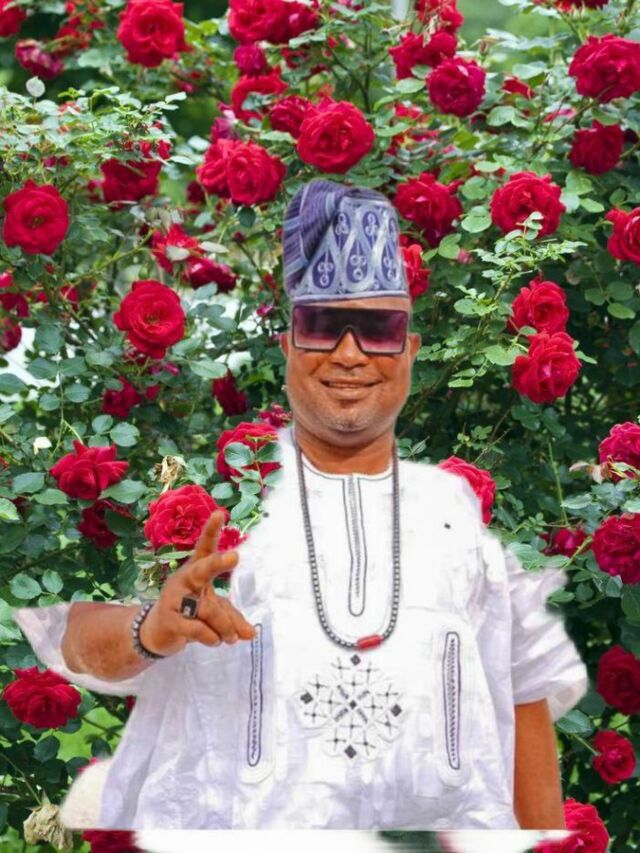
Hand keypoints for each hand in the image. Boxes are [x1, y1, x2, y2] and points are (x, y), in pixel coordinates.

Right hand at [139, 510, 255, 656]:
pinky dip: (212, 637)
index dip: (211, 530)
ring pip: (209, 610)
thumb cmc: (190, 613)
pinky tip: (214, 640)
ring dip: (225, 626)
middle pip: (202, 570)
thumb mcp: (214, 612)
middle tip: (235, 556)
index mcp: (196, 570)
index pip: (205, 547)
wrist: (156, 633)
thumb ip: (233, 619)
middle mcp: (185, 579)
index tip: (220, 513)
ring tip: (231, 638)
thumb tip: (250, 635)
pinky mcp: (170, 620)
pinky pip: (199, 629)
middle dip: (218, 563)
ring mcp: (174, 598)